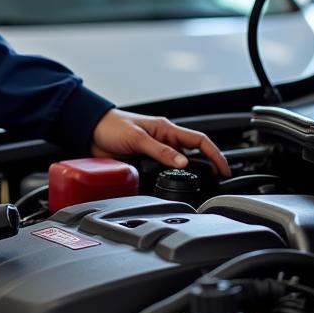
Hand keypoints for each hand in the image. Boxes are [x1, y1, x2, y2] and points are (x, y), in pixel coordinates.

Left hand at [90, 109, 230, 176]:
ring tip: (193, 186)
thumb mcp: (137, 138)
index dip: (215, 154)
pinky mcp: (145, 162)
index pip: (199, 140)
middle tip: (213, 182)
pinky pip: (162, 173)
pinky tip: (169, 186)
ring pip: (178, 166)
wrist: (89, 131)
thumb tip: (182, 161)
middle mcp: (164, 140)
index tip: (225, 169)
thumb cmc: (111, 126)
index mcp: (166, 129)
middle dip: (204, 167)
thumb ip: (159, 150)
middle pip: (192, 155)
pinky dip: (168, 179)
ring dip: (184, 175)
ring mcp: (155, 152)